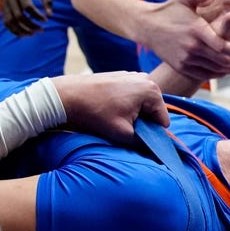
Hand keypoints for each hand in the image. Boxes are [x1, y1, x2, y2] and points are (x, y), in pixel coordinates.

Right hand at [0, 0, 51, 36]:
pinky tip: (23, 34)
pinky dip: (13, 30)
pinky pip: (6, 23)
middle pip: (19, 16)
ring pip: (11, 22)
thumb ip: (47, 0)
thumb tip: (50, 15)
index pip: (28, 7)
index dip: (37, 15)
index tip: (45, 20)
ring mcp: (5, 3)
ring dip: (21, 31)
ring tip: (33, 34)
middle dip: (31, 25)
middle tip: (41, 30)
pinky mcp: (3, 8)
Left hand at [52, 71, 168, 145]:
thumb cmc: (95, 113)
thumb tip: (157, 154)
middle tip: (122, 128)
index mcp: (151, 91)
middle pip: (153, 111)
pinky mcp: (121, 76)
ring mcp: (133, 75)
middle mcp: (146, 79)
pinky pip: (132, 97)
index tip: (134, 137)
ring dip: (133, 115)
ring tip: (114, 119)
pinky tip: (109, 110)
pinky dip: (124, 106)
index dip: (151, 134)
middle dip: (142, 123)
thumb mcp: (123, 133)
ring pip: (142, 105)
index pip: (162, 121)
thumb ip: (144, 144)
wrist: (67, 96)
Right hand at [143, 0, 229, 80]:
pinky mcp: (180, 66)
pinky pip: (202, 75)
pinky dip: (215, 74)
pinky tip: (224, 71)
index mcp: (197, 31)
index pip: (223, 47)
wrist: (146, 27)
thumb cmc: (169, 10)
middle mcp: (192, 48)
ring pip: (213, 70)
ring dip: (229, 70)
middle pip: (222, 61)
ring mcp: (185, 59)